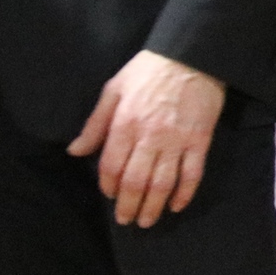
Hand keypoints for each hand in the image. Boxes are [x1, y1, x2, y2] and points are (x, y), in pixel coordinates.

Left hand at [68, 50, 225, 227]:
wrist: (192, 54)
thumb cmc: (149, 70)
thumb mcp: (114, 89)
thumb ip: (95, 123)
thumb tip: (75, 151)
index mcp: (125, 124)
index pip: (112, 166)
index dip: (108, 186)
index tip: (110, 195)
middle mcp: (149, 137)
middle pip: (136, 181)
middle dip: (129, 205)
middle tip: (126, 220)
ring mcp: (177, 140)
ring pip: (163, 183)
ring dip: (154, 206)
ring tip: (148, 221)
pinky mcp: (200, 140)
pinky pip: (192, 173)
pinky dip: (185, 193)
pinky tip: (178, 206)